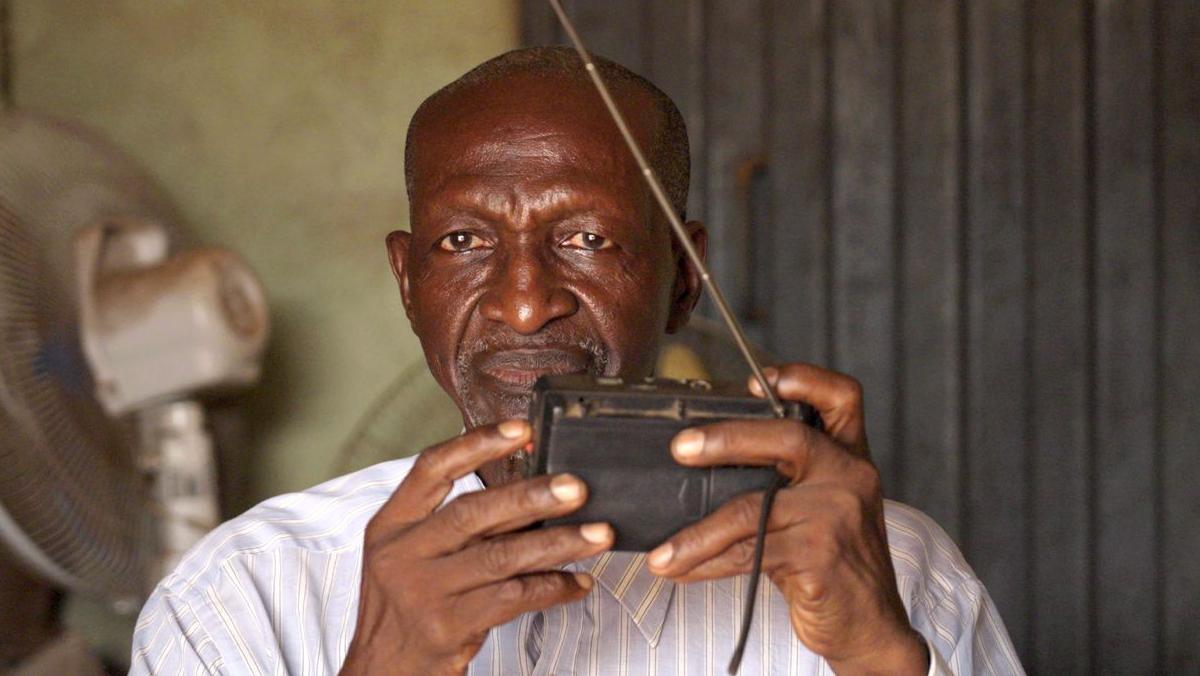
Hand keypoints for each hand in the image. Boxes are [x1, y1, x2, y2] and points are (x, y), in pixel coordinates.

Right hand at [341, 420, 613, 674]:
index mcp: (391, 525)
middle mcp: (402, 553)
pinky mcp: (447, 628)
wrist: (379, 673)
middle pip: (473, 511)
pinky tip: (577, 583)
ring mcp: (424, 592)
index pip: (432, 468)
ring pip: (501, 557)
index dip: (477, 443)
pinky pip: (512, 598)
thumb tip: (530, 493)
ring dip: (557, 543)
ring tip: (599, 534)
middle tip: (576, 487)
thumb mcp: (408, 557)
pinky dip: (552, 588)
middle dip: (531, 496)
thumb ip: (452, 524)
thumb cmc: (405, 609)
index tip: (522, 429)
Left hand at [646, 364, 927, 674]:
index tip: (757, 381)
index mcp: (850, 458)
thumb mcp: (826, 507)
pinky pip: (747, 553)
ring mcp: (837, 518)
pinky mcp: (819, 558)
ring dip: (697, 534)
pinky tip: (680, 569)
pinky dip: (705, 563)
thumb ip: (790, 477)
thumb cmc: (838, 562)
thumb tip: (708, 456)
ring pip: (752, 511)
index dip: (805, 379)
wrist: (872, 627)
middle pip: (788, 438)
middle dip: (727, 438)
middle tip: (680, 448)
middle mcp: (850, 478)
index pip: (842, 398)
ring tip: (661, 552)